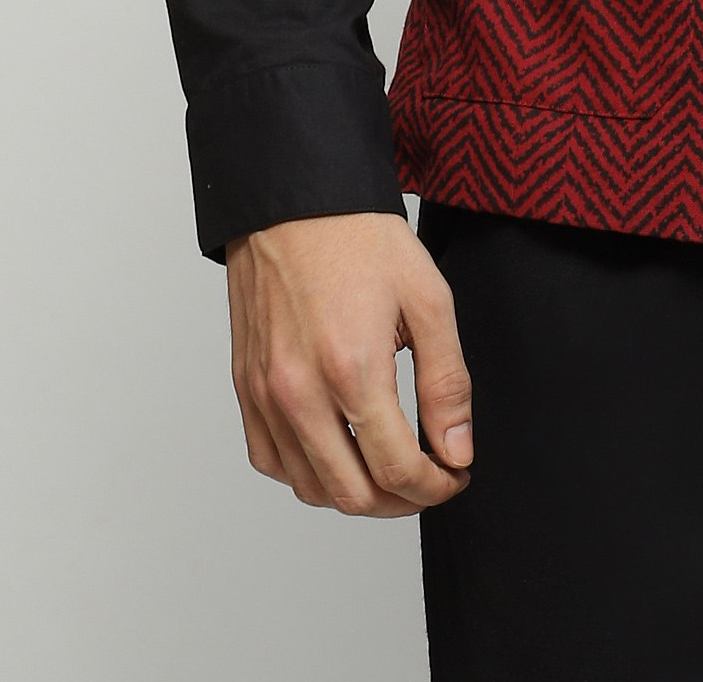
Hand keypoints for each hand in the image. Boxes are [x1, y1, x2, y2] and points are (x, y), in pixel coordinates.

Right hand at [225, 211, 473, 515]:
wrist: (294, 202)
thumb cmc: (361, 241)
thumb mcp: (429, 299)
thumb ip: (447, 383)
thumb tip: (457, 451)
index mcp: (352, 369)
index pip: (398, 470)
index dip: (436, 487)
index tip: (456, 474)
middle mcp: (300, 393)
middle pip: (353, 495)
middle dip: (403, 501)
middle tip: (430, 479)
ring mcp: (265, 395)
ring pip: (310, 489)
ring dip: (356, 493)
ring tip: (390, 468)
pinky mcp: (245, 388)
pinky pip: (272, 462)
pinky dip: (307, 474)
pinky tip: (339, 451)